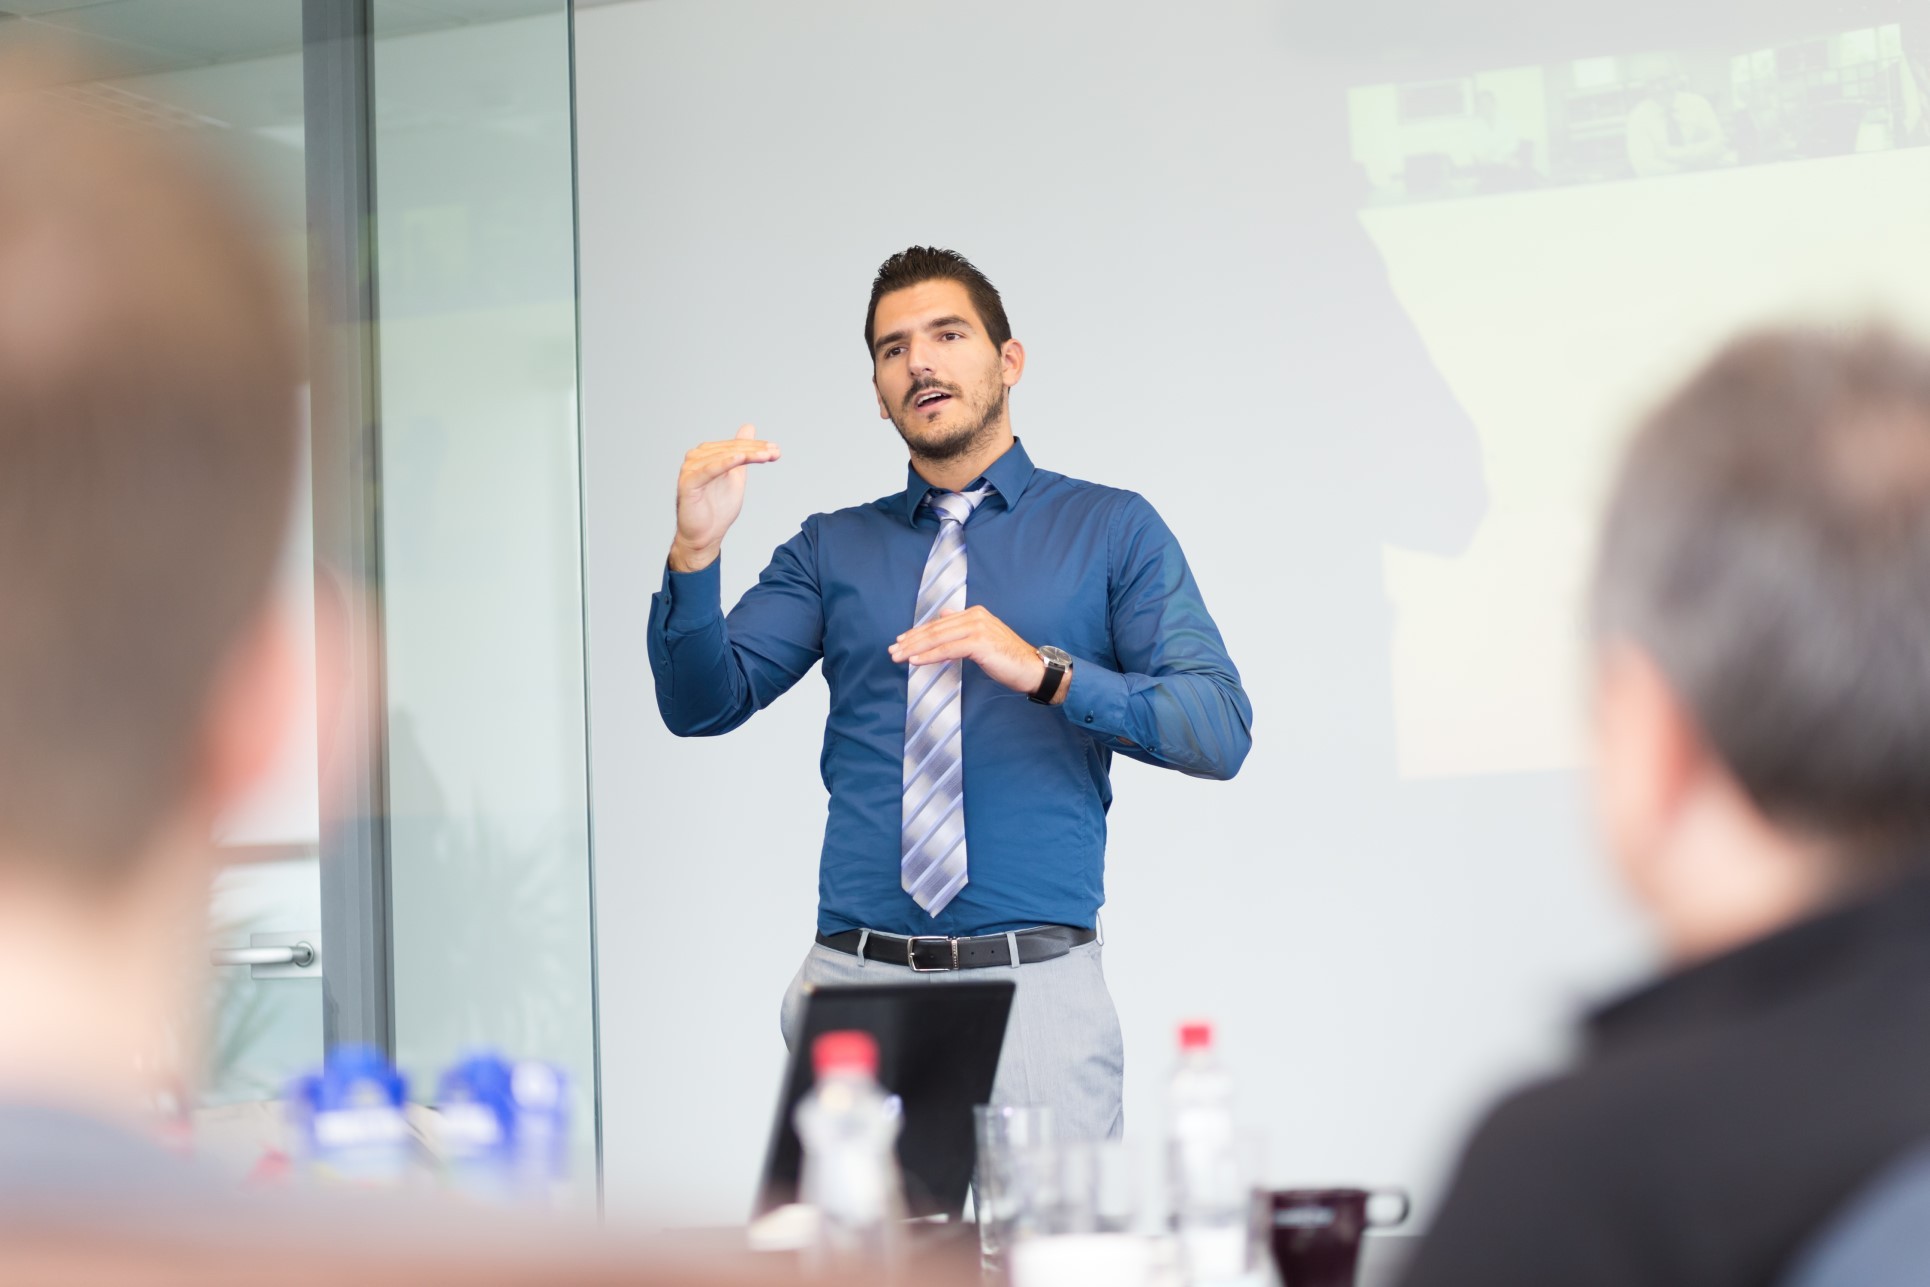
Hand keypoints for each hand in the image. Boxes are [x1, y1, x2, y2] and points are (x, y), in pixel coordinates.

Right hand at [669, 423, 780, 571]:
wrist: (705, 535)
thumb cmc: (718, 508)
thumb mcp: (736, 476)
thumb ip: (741, 453)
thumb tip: (748, 427)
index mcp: (707, 454)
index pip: (735, 446)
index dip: (756, 446)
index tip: (776, 450)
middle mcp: (696, 458)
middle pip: (730, 449)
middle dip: (755, 450)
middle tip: (775, 452)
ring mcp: (690, 469)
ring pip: (723, 457)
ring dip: (746, 454)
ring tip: (766, 456)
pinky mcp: (688, 483)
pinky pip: (709, 470)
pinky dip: (725, 463)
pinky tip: (740, 458)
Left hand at [889, 606, 1057, 701]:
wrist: (1032, 669)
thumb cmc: (1008, 658)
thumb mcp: (983, 638)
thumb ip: (963, 626)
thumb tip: (944, 614)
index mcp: (975, 613)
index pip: (939, 623)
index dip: (918, 632)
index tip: (901, 641)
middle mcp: (975, 616)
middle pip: (935, 629)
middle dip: (911, 640)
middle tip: (893, 649)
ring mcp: (977, 628)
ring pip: (938, 638)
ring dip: (915, 648)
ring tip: (898, 656)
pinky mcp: (979, 643)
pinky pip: (947, 650)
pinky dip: (929, 655)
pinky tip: (915, 661)